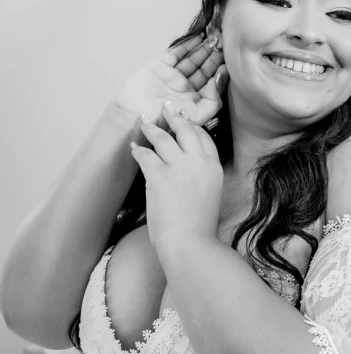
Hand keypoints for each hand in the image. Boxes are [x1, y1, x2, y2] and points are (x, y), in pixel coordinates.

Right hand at [112, 32, 228, 131]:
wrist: (135, 118)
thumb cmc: (165, 123)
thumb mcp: (197, 117)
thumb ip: (213, 100)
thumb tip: (220, 78)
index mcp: (196, 99)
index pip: (213, 81)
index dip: (221, 69)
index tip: (231, 58)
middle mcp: (186, 87)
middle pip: (205, 67)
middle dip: (215, 55)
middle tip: (226, 42)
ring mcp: (173, 75)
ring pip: (193, 58)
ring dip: (204, 47)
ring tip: (216, 36)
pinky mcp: (161, 66)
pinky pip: (177, 53)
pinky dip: (187, 44)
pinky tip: (199, 37)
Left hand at [129, 106, 223, 250]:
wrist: (191, 243)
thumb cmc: (199, 227)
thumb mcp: (210, 195)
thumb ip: (202, 177)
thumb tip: (187, 169)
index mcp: (214, 168)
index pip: (204, 138)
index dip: (192, 126)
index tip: (183, 120)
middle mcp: (199, 163)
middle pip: (186, 130)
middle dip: (174, 117)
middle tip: (165, 109)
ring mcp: (179, 168)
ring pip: (163, 138)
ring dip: (152, 128)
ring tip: (144, 122)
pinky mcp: (159, 176)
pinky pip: (145, 155)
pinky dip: (138, 150)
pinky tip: (134, 147)